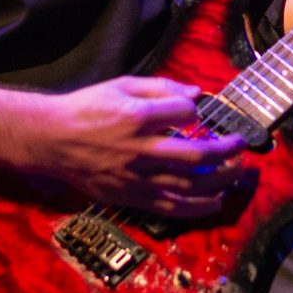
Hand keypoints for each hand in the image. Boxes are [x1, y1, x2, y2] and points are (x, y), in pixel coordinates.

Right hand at [25, 77, 248, 216]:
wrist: (52, 139)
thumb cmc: (87, 108)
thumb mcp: (122, 85)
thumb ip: (161, 86)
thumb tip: (196, 94)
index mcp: (137, 117)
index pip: (185, 114)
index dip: (196, 111)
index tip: (196, 111)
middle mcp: (140, 150)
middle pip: (196, 156)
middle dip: (226, 151)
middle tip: (241, 146)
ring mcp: (136, 177)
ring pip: (188, 186)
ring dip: (220, 181)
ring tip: (236, 173)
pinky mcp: (130, 196)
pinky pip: (170, 206)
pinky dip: (196, 207)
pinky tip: (216, 202)